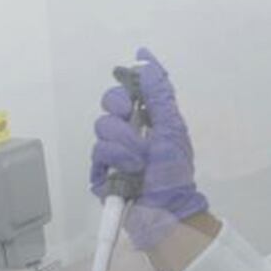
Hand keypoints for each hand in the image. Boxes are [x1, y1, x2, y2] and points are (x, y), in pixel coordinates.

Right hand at [90, 47, 209, 249]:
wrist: (164, 211)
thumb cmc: (173, 172)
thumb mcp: (171, 128)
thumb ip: (158, 93)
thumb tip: (145, 59)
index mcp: (148, 116)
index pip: (131, 86)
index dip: (129, 80)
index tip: (135, 87)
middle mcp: (128, 128)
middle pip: (110, 101)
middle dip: (123, 113)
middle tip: (138, 130)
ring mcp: (113, 149)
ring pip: (102, 126)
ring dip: (124, 145)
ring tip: (139, 162)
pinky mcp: (100, 169)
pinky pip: (97, 152)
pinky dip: (114, 162)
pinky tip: (126, 173)